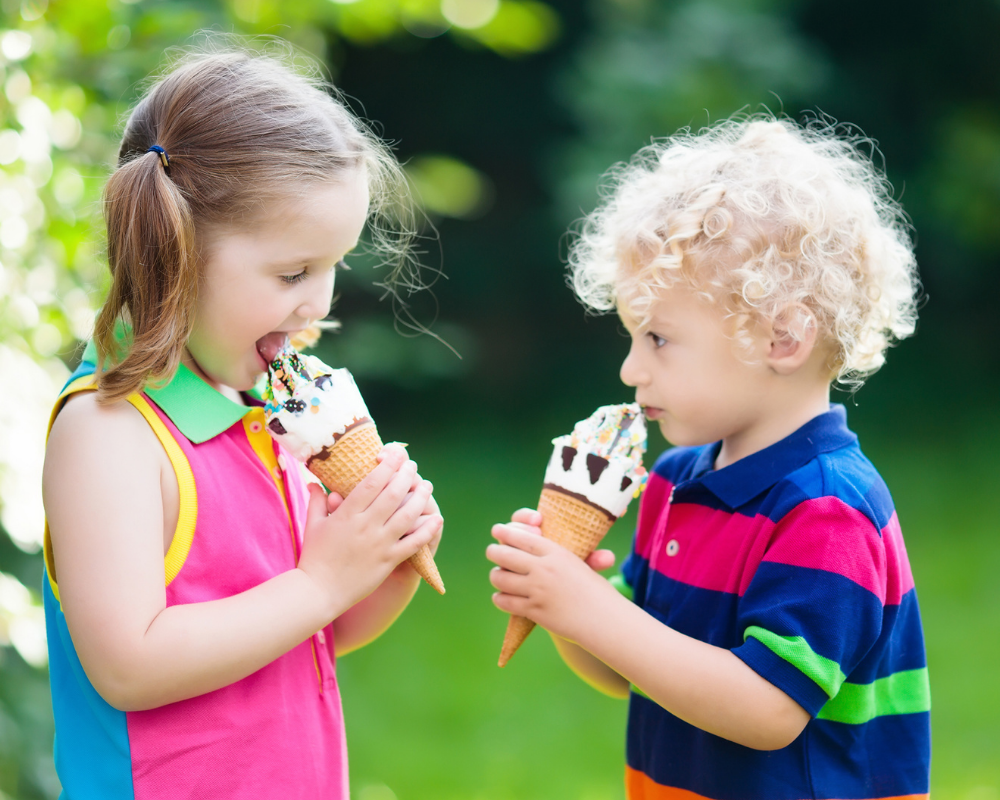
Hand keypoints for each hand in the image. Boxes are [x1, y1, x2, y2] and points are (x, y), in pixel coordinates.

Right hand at [298, 444, 435, 617]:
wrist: (318, 592)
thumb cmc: (314, 557)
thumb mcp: (312, 525)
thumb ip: (317, 501)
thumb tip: (314, 482)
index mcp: (347, 514)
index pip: (372, 483)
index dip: (387, 466)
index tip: (396, 455)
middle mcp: (365, 526)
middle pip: (393, 494)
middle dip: (406, 475)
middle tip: (412, 466)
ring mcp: (379, 544)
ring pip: (407, 514)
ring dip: (420, 497)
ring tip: (426, 485)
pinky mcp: (388, 561)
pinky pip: (413, 543)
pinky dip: (427, 529)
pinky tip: (436, 518)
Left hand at [485, 507, 618, 642]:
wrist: (604, 619)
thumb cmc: (597, 591)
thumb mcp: (584, 567)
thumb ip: (569, 555)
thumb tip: (572, 538)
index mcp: (556, 552)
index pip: (521, 537)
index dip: (505, 532)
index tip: (497, 530)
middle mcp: (543, 568)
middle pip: (504, 554)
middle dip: (493, 552)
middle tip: (492, 552)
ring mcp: (536, 590)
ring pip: (500, 577)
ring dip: (496, 575)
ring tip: (498, 575)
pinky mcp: (533, 610)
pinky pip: (505, 600)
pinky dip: (500, 598)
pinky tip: (502, 596)